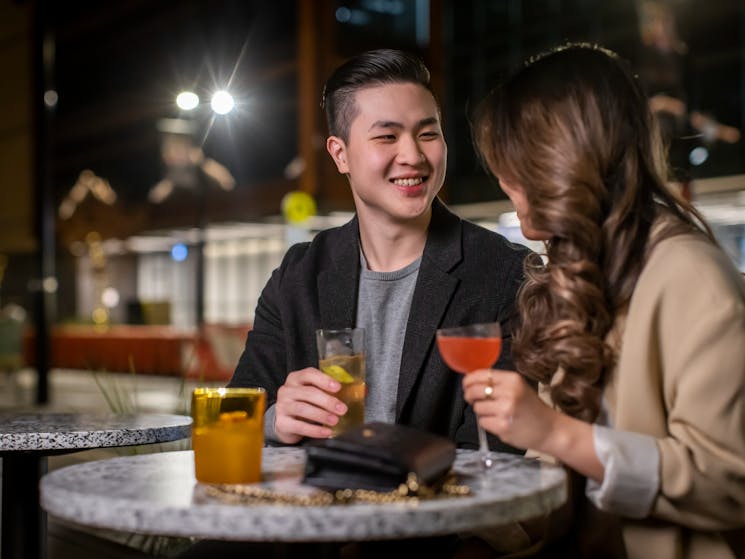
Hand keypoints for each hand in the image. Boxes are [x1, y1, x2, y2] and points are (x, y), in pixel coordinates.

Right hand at [273, 367, 347, 443]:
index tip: (338, 387)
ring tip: (335, 420)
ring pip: (303, 409)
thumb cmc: (303, 404)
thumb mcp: (312, 393)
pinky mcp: (282, 422)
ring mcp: (282, 406)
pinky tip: (326, 432)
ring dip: (322, 415)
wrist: (286, 422)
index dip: (324, 380)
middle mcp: (287, 390)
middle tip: (342, 409)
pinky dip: (315, 430)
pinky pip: (300, 426)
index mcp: (295, 379)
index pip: (309, 374)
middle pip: (308, 392)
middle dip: (327, 401)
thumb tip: (352, 392)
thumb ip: (327, 391)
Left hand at [463, 369, 604, 480]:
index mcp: (513, 380)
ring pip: (477, 408)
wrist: (550, 430)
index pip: (482, 375)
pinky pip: (482, 422)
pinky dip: (487, 423)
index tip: (466, 384)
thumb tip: (472, 381)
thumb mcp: (518, 387)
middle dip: (470, 396)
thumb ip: (498, 383)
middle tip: (474, 400)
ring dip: (482, 412)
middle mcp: (509, 392)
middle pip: (474, 390)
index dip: (469, 380)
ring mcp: (505, 410)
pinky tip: (499, 423)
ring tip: (496, 414)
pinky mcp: (502, 426)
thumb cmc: (532, 409)